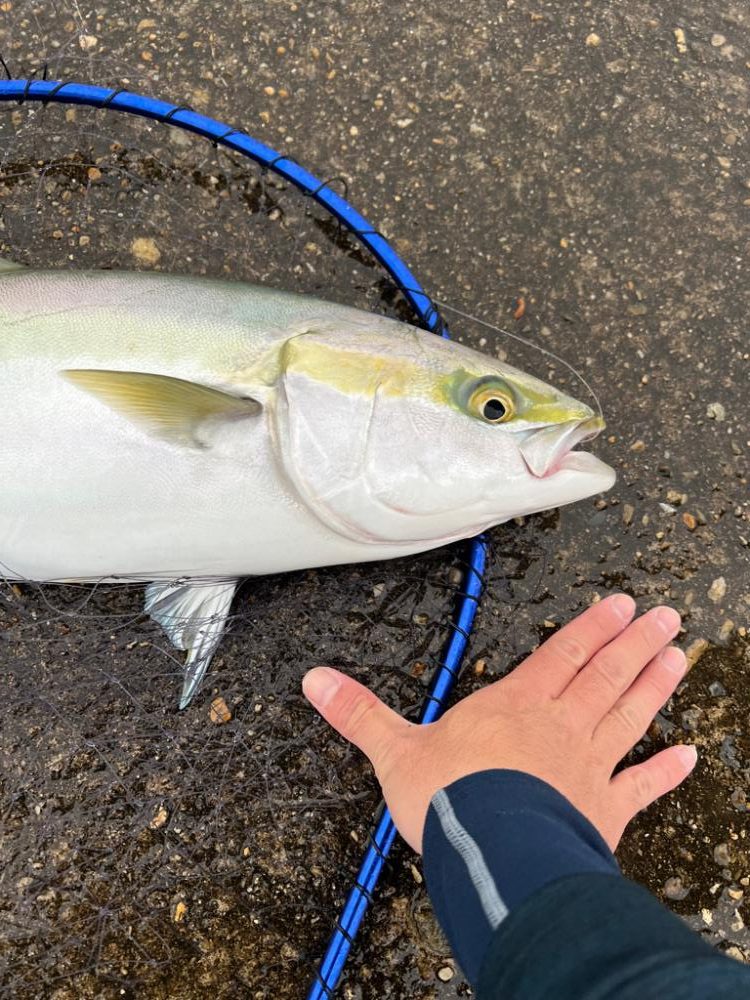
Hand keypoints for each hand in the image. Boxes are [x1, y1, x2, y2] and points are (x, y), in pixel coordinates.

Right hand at [302, 594, 695, 853]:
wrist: (492, 856)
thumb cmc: (448, 802)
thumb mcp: (394, 751)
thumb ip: (360, 713)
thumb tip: (315, 680)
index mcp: (514, 706)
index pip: (561, 654)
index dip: (592, 627)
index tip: (622, 604)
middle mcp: (559, 726)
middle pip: (604, 674)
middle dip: (636, 642)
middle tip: (667, 615)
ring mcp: (587, 767)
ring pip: (629, 714)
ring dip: (656, 685)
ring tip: (680, 655)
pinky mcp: (602, 811)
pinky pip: (640, 787)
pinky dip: (664, 772)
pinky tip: (689, 757)